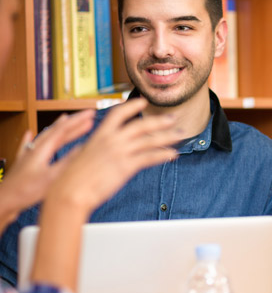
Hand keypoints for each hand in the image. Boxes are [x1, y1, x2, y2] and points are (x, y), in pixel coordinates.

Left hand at [1, 110, 94, 213]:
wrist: (3, 202)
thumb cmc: (24, 192)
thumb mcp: (51, 178)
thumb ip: (67, 162)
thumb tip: (82, 149)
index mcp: (42, 151)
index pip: (63, 130)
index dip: (78, 121)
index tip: (90, 114)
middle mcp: (34, 150)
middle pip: (55, 131)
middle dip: (72, 123)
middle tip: (86, 116)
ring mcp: (28, 156)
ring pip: (45, 137)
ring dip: (57, 128)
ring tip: (65, 120)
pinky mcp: (23, 165)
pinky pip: (27, 146)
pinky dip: (30, 138)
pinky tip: (28, 134)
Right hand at [44, 98, 179, 214]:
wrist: (69, 191)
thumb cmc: (71, 178)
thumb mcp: (81, 155)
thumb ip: (94, 149)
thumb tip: (96, 149)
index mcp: (99, 134)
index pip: (118, 112)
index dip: (132, 105)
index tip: (143, 100)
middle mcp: (111, 139)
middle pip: (140, 125)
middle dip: (159, 121)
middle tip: (173, 118)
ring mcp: (120, 152)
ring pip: (150, 139)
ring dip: (168, 136)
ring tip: (181, 134)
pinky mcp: (126, 166)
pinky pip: (150, 157)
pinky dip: (163, 155)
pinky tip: (172, 155)